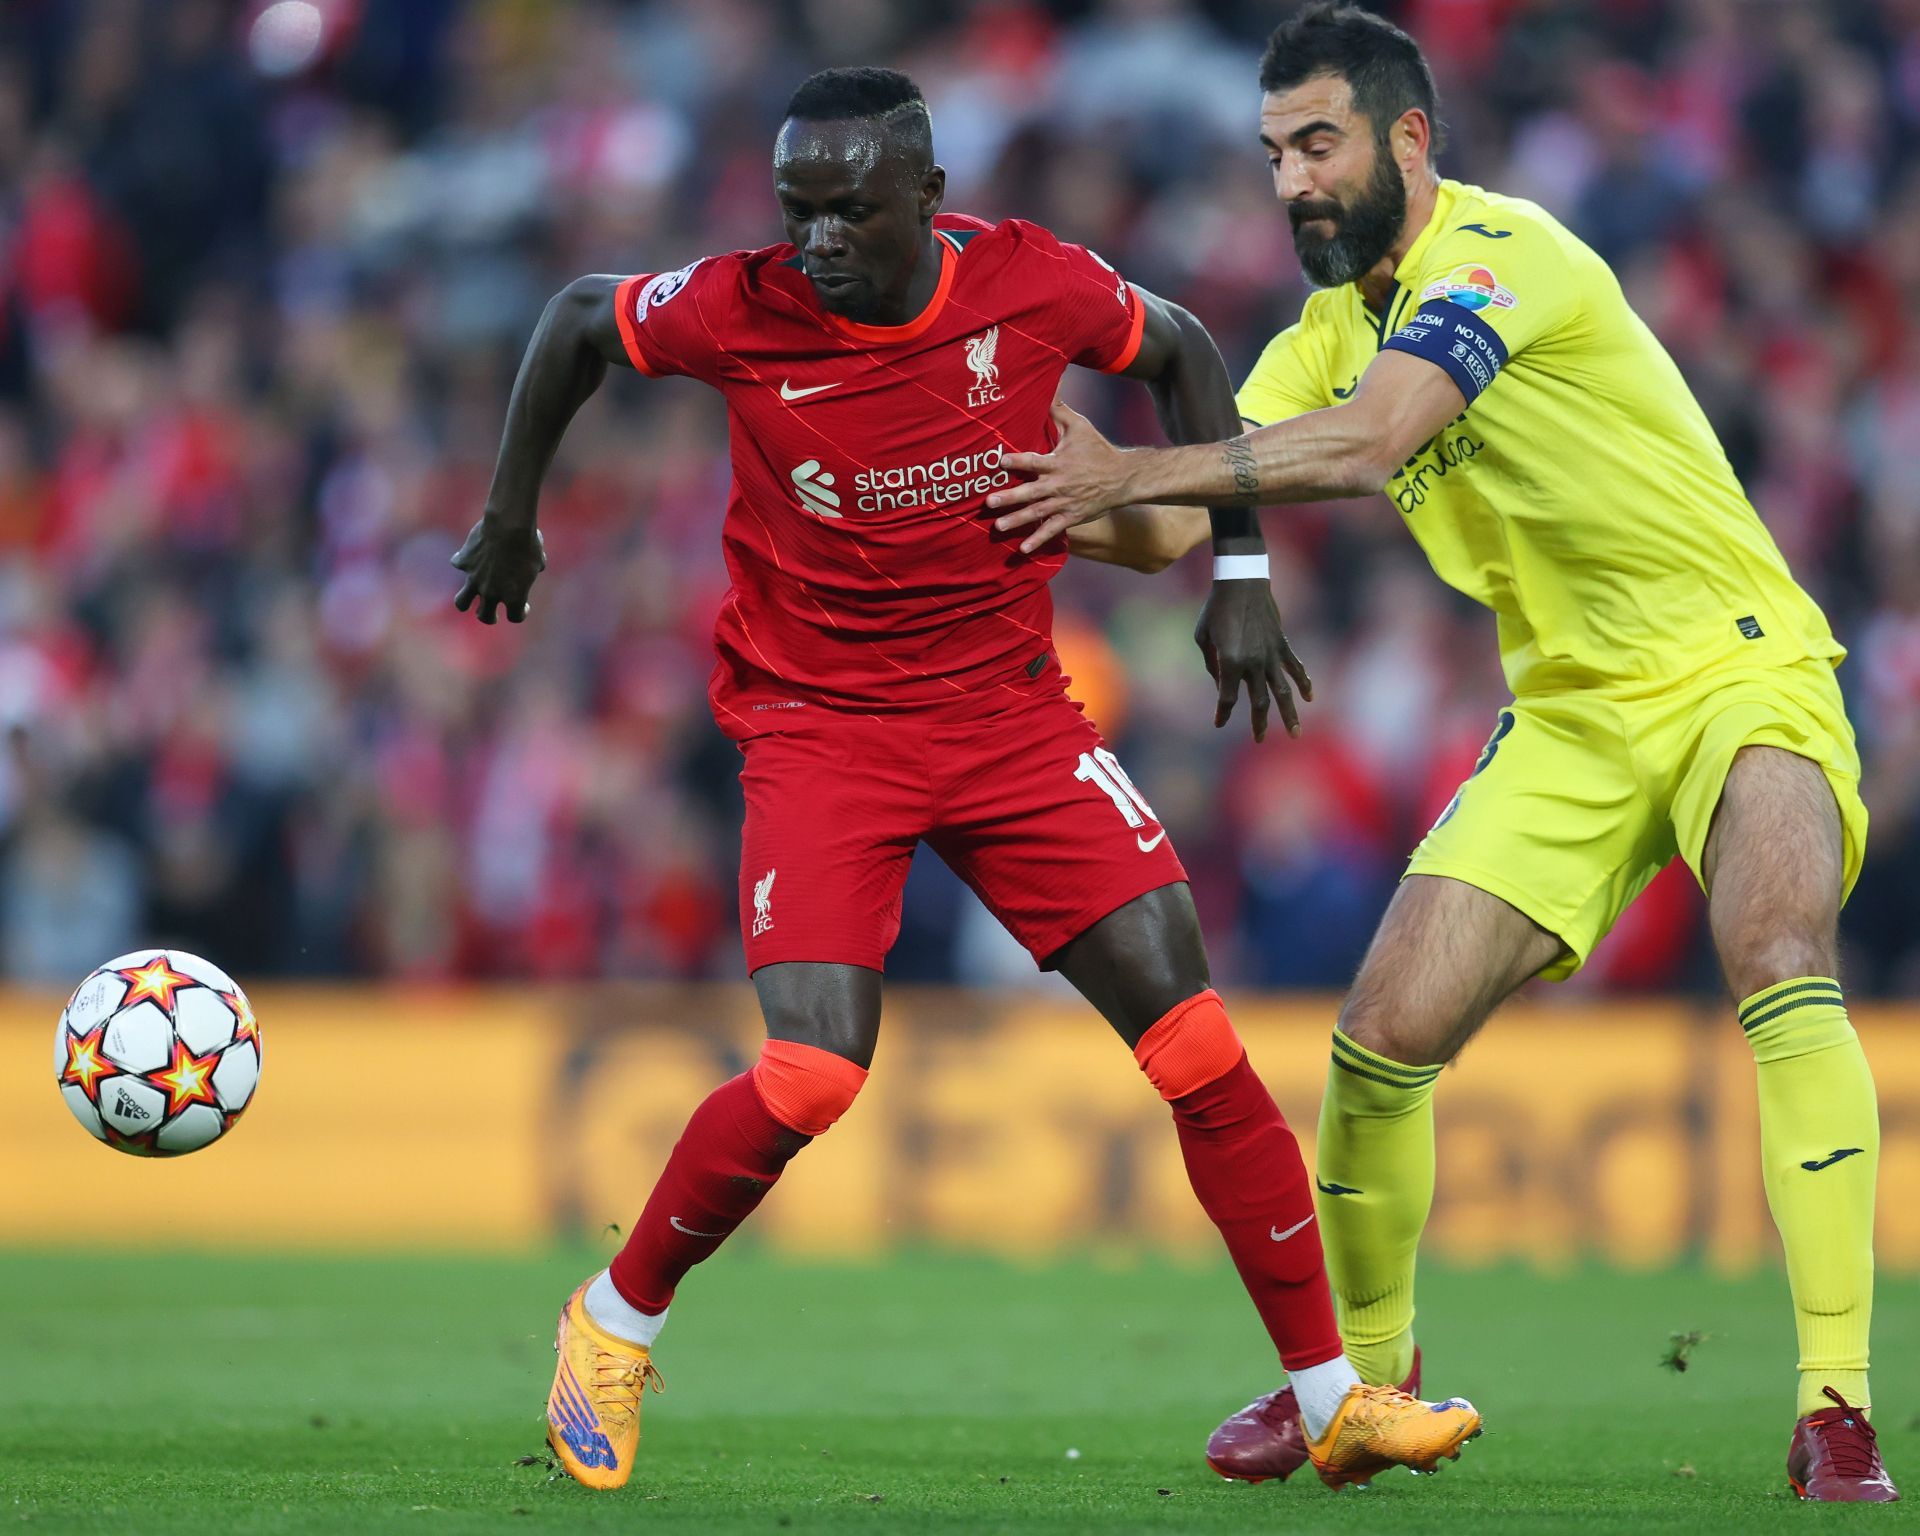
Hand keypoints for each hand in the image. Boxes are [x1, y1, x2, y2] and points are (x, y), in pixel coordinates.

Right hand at [451, 516, 545, 623]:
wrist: (508, 526)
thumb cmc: (528, 542)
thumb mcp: (538, 559)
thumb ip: (534, 569)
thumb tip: (535, 568)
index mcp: (514, 596)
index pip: (515, 617)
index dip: (520, 613)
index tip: (524, 606)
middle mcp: (492, 592)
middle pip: (484, 616)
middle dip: (489, 617)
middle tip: (492, 615)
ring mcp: (475, 579)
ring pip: (462, 602)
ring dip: (465, 602)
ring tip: (469, 599)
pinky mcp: (464, 562)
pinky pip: (459, 564)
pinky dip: (463, 560)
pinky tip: (469, 554)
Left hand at [989, 400, 1133, 553]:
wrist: (1124, 477)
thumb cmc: (1098, 449)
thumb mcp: (1079, 426)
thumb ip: (1058, 409)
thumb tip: (1048, 385)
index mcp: (1058, 462)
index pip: (1034, 461)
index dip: (1017, 461)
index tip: (1000, 462)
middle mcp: (1059, 484)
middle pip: (1031, 492)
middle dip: (1009, 498)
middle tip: (989, 502)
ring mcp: (1065, 503)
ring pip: (1037, 513)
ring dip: (1017, 521)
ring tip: (998, 527)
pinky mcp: (1072, 517)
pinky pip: (1053, 530)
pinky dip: (1038, 540)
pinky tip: (1022, 550)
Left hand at [1194, 579, 1312, 740]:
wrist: (1242, 582)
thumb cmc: (1216, 609)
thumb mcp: (1203, 637)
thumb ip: (1212, 663)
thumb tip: (1221, 680)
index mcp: (1230, 662)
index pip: (1227, 698)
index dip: (1222, 712)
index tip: (1219, 722)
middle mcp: (1253, 662)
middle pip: (1258, 702)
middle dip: (1259, 723)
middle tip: (1259, 739)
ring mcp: (1271, 655)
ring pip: (1283, 692)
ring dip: (1290, 714)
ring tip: (1295, 732)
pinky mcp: (1282, 644)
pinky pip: (1296, 667)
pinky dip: (1304, 682)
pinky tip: (1310, 697)